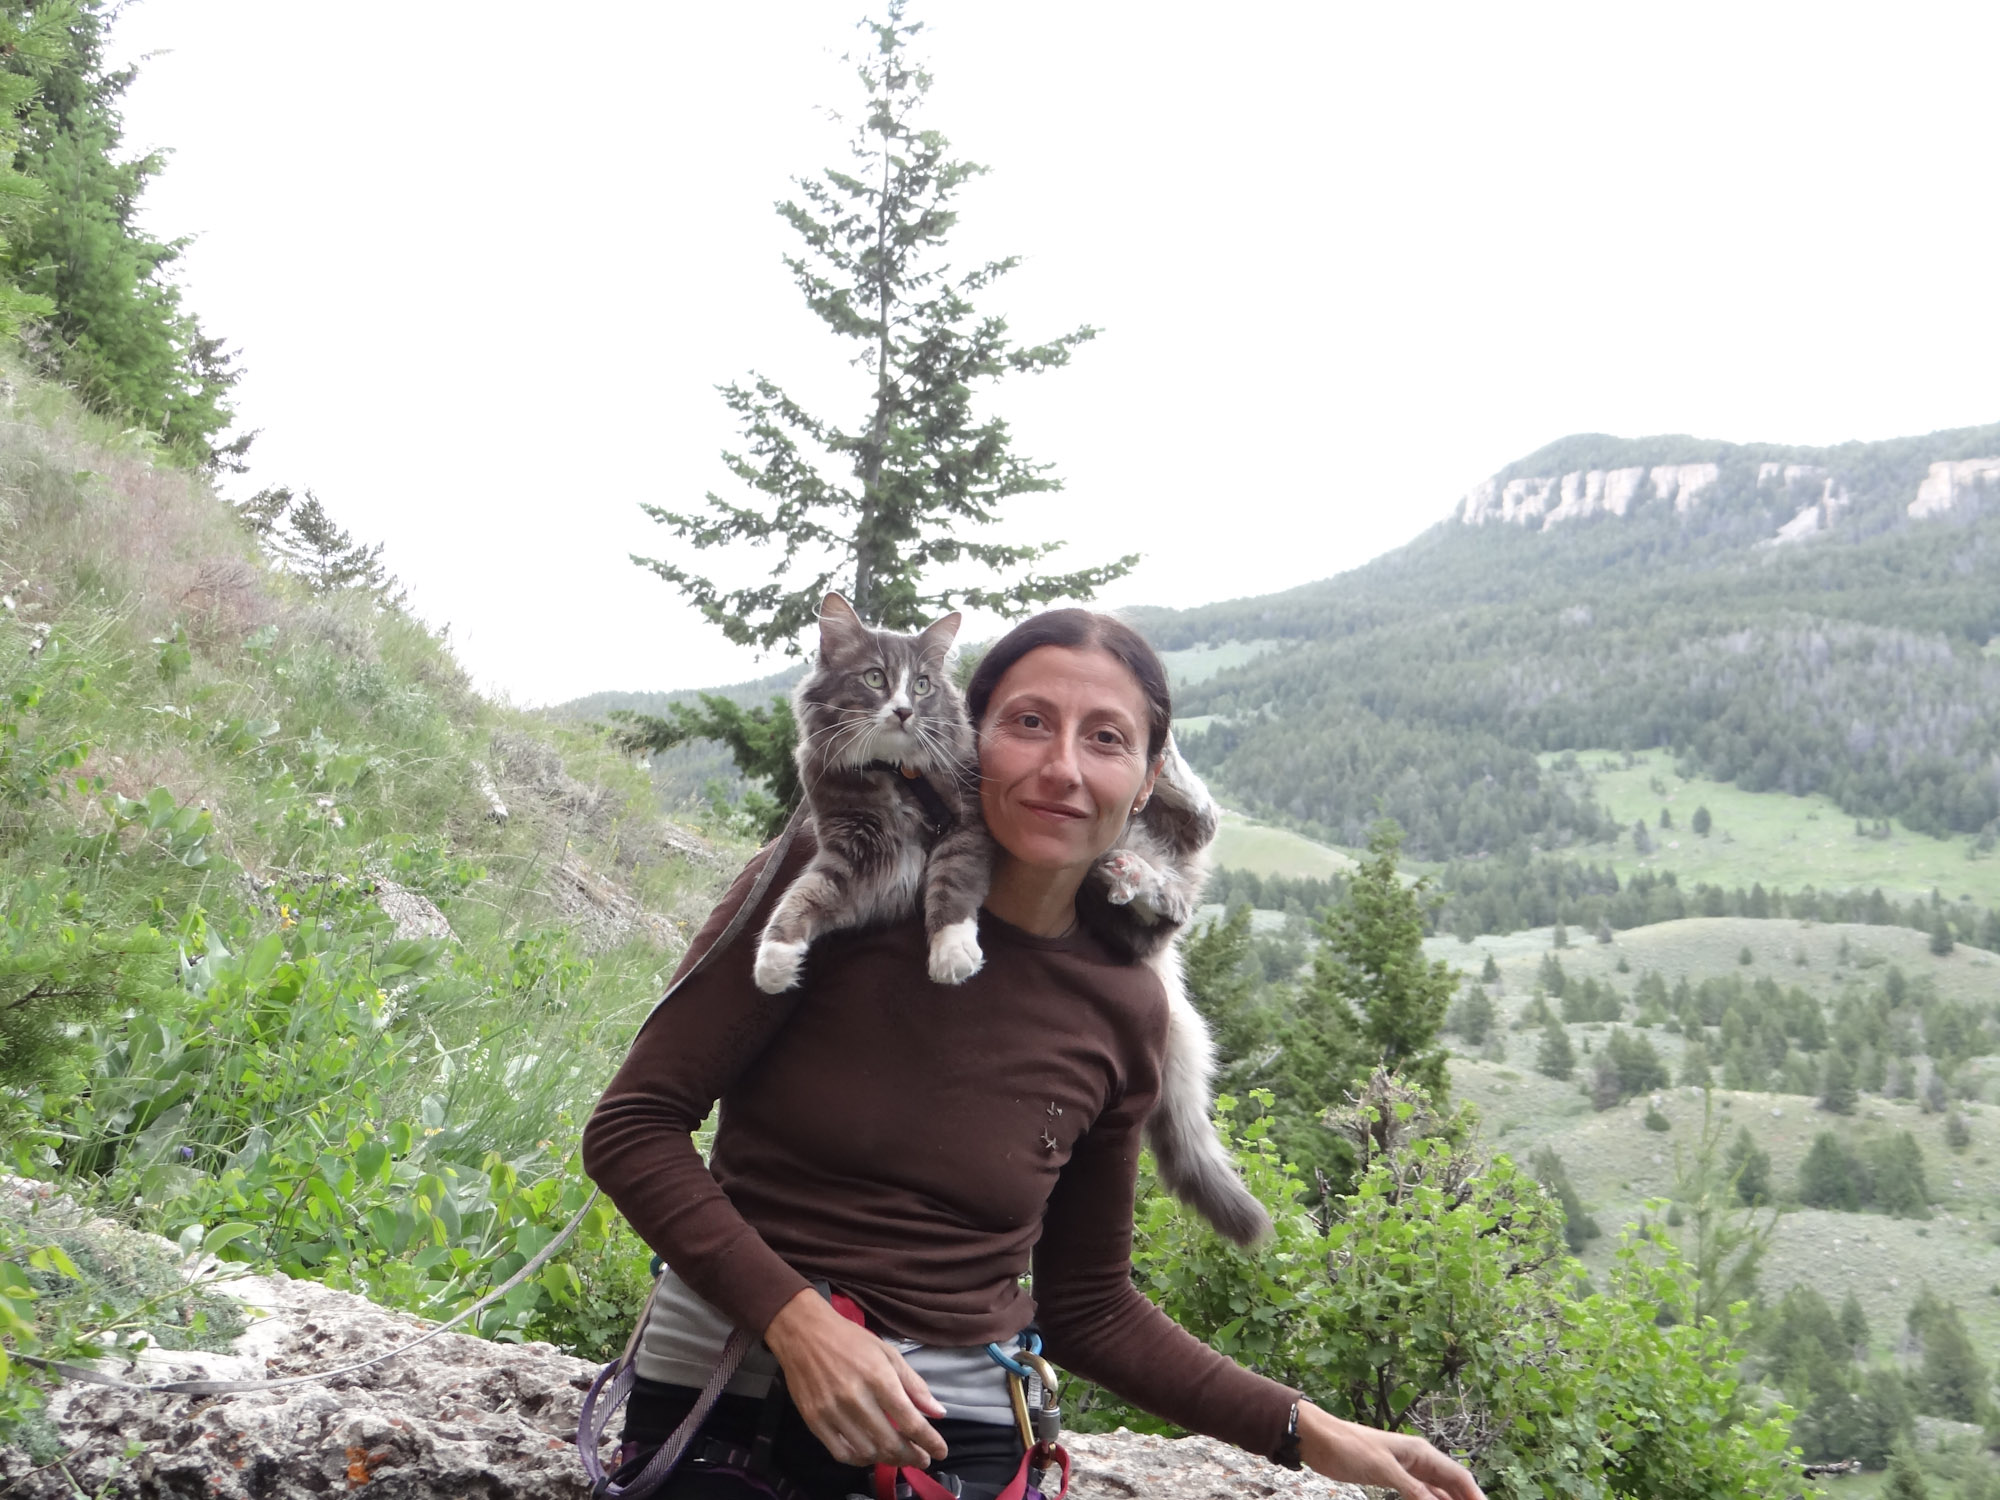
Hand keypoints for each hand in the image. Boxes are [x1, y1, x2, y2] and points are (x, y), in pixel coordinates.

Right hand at [763, 1288, 948, 1470]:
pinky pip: (841, 1453)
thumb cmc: (851, 1340)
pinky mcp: (814, 1421)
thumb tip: (938, 1413)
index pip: (910, 1421)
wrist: (804, 1333)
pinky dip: (860, 1460)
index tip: (941, 1452)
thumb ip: (914, 1385)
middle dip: (912, 1456)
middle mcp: (856, 1398)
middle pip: (890, 1442)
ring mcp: (832, 1412)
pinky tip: (870, 1454)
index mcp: (879, 1377)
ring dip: (887, 1460)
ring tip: (898, 1456)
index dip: (930, 1441)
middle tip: (922, 1460)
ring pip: (867, 1452)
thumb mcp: (889, 1353)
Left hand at [1296, 1402, 1485, 1499]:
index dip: (1475, 1496)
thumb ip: (1414, 1489)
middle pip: (1452, 1485)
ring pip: (1437, 1491)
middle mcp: (1419, 1460)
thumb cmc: (1350, 1447)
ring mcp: (1407, 1469)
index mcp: (1421, 1452)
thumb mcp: (1383, 1469)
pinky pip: (1420, 1494)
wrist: (1319, 1440)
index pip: (1458, 1476)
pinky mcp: (1393, 1478)